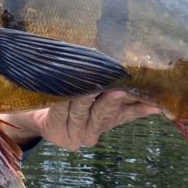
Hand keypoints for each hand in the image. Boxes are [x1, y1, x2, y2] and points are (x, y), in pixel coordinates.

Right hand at [0, 91, 159, 150]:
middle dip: (96, 99)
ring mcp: (93, 131)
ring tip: (128, 90)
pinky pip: (125, 119)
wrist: (41, 122)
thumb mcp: (32, 95)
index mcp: (53, 124)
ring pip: (106, 116)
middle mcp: (74, 133)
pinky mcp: (109, 125)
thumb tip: (38, 54)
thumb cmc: (35, 100)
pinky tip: (155, 106)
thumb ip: (39, 82)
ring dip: (119, 103)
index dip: (70, 98)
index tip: (78, 88)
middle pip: (84, 113)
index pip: (61, 109)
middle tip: (108, 87)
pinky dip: (140, 111)